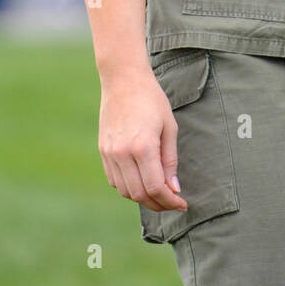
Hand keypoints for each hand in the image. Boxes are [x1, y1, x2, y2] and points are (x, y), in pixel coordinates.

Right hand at [98, 68, 188, 212]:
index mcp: (143, 146)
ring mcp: (110, 153)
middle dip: (158, 204)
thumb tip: (173, 188)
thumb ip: (170, 160)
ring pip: (125, 190)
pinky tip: (141, 182)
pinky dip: (128, 187)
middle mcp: (123, 153)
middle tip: (172, 203)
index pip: (155, 187)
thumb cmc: (152, 100)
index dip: (169, 201)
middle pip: (139, 194)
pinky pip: (114, 180)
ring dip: (142, 198)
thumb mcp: (169, 127)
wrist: (123, 80)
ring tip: (158, 194)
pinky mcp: (102, 151)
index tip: (182, 204)